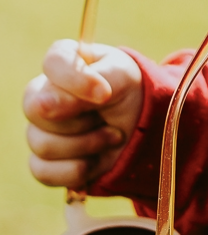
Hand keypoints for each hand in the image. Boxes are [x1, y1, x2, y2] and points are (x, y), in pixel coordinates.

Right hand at [24, 41, 143, 190]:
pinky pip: (42, 171)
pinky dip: (76, 170)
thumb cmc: (128, 94)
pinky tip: (94, 161)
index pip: (53, 63)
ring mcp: (39, 129)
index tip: (104, 94)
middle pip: (37, 110)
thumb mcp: (121, 77)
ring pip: (42, 145)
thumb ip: (88, 81)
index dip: (76, 80)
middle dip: (83, 121)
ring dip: (87, 145)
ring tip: (111, 137)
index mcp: (62, 63)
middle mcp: (43, 94)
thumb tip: (45, 103)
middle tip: (110, 120)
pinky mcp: (43, 162)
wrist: (142, 132)